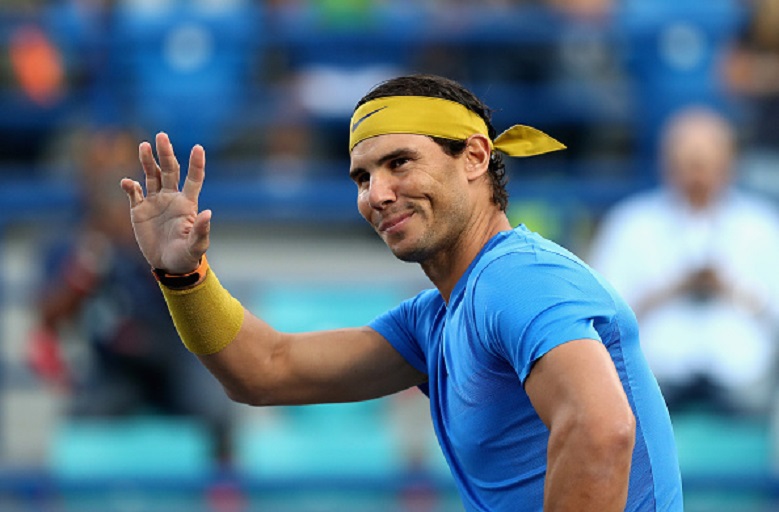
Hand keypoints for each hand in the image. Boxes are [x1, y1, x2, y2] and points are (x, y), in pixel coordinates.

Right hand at [120, 132, 210, 272]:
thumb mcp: (196, 246)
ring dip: (147, 161)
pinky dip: (130, 186)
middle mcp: (171, 198)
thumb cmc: (187, 255)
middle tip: (161, 136)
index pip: (193, 179)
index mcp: (187, 204)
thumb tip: (208, 213)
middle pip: (169, 170)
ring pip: (151, 176)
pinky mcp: (139, 210)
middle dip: (165, 153)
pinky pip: (134, 193)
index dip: (196, 164)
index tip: (198, 147)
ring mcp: (155, 202)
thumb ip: (201, 230)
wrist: (168, 265)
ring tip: (144, 146)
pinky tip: (127, 182)